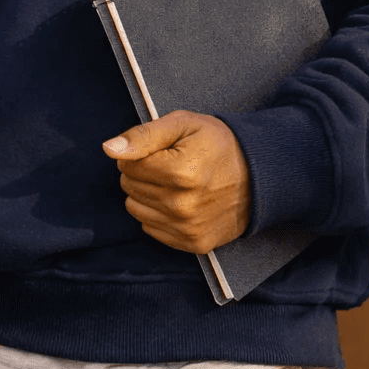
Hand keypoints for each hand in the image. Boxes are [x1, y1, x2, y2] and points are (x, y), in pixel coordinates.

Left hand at [102, 110, 251, 253]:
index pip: (127, 165)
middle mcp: (182, 205)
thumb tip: (109, 149)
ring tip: (173, 183)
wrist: (258, 175)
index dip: (139, 153)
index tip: (160, 150)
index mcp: (179, 172)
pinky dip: (158, 214)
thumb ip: (143, 135)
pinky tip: (178, 201)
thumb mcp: (183, 124)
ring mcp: (188, 228)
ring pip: (135, 209)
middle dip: (142, 173)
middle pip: (129, 187)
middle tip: (169, 164)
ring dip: (147, 194)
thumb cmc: (218, 144)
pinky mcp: (193, 243)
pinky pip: (151, 229)